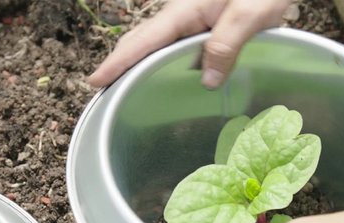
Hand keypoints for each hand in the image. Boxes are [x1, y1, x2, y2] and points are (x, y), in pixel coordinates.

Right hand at [87, 0, 291, 88]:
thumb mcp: (249, 14)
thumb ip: (226, 46)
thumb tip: (206, 81)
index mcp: (185, 10)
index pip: (143, 41)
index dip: (117, 63)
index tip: (94, 80)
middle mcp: (183, 13)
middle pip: (142, 41)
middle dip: (120, 64)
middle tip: (102, 90)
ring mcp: (192, 16)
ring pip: (158, 43)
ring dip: (139, 63)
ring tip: (125, 87)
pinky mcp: (204, 20)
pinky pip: (176, 44)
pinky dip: (162, 59)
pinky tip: (167, 75)